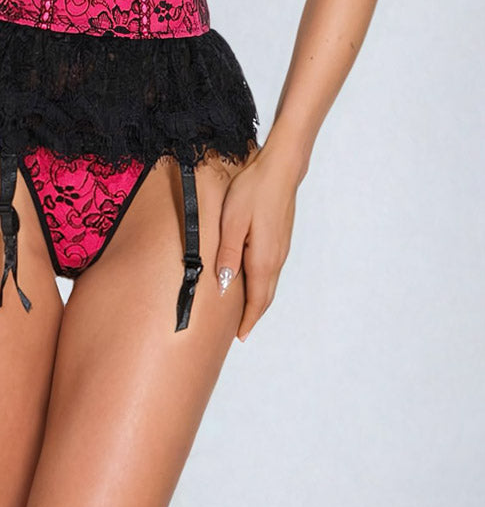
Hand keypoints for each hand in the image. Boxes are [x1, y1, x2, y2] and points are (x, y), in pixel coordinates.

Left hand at [216, 145, 299, 341]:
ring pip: (269, 283)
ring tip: (243, 310)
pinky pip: (271, 269)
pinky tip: (252, 279)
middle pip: (265, 296)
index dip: (248, 321)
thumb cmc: (253, 191)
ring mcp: (281, 248)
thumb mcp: (232, 222)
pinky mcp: (281, 238)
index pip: (257, 300)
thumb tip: (226, 285)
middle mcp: (276, 258)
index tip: (239, 337)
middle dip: (253, 315)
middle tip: (239, 330)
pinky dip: (262, 283)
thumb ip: (228, 255)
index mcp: (263, 258)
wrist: (280, 169)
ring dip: (258, 299)